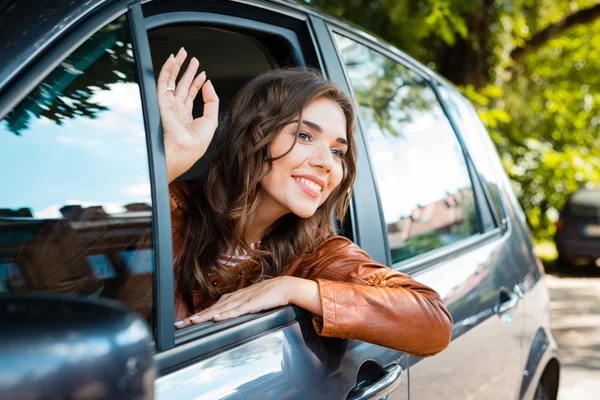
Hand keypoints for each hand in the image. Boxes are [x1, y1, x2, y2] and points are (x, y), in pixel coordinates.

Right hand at [157, 47, 218, 182]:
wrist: (179, 152)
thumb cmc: (193, 146)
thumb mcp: (210, 123)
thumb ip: (212, 102)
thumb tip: (209, 84)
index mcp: (186, 119)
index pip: (190, 97)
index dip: (196, 84)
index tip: (203, 74)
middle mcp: (175, 112)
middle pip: (181, 86)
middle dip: (187, 71)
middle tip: (193, 59)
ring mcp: (167, 106)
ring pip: (171, 81)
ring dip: (177, 66)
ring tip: (183, 54)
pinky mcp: (161, 102)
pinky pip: (162, 82)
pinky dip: (166, 70)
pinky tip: (172, 60)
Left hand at [174, 276, 321, 328]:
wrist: (286, 287)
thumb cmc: (270, 296)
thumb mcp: (251, 303)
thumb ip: (240, 309)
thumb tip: (229, 317)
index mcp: (235, 298)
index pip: (213, 307)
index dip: (199, 314)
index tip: (186, 322)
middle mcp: (236, 297)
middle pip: (213, 308)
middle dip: (196, 316)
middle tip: (180, 324)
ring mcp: (243, 300)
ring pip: (221, 309)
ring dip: (206, 315)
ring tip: (193, 322)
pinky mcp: (252, 304)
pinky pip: (237, 310)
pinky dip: (226, 314)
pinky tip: (217, 317)